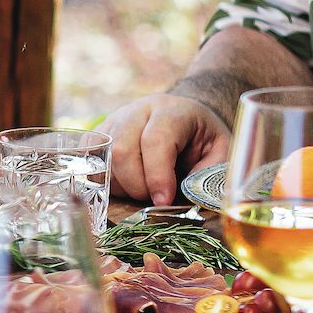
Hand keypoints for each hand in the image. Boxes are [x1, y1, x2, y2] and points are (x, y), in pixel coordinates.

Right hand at [105, 92, 230, 205]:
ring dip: (122, 186)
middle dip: (137, 185)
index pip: (156, 140)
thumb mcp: (221, 152)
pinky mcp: (99, 134)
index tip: (164, 201)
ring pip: (104, 159)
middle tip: (154, 199)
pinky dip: (104, 181)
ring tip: (143, 189)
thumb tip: (192, 202)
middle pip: (122, 150)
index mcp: (172, 111)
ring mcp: (114, 120)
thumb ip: (210, 175)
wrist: (184, 117)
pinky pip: (91, 161)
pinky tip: (125, 184)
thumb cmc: (203, 139)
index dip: (157, 175)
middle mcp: (139, 111)